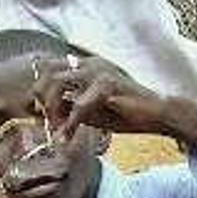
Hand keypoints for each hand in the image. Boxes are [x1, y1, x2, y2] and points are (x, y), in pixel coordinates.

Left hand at [31, 55, 168, 138]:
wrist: (158, 114)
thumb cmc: (125, 112)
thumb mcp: (91, 110)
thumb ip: (70, 107)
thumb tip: (46, 114)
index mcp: (84, 65)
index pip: (49, 67)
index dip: (39, 89)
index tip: (38, 112)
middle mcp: (88, 63)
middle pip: (48, 72)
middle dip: (42, 99)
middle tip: (45, 122)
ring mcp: (98, 70)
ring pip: (59, 83)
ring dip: (53, 109)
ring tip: (56, 129)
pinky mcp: (108, 84)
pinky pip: (80, 104)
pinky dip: (71, 122)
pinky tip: (68, 135)